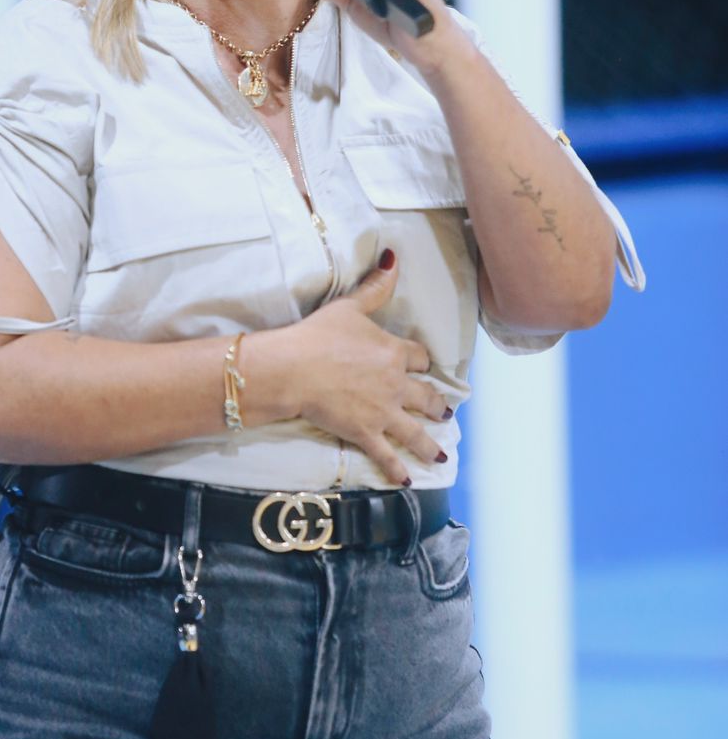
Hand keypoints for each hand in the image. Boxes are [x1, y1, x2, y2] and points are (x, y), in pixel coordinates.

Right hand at [266, 251, 450, 485]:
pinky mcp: (366, 432)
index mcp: (394, 352)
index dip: (422, 363)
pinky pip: (387, 454)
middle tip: (444, 413)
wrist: (295, 368)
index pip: (420, 358)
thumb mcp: (349, 306)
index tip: (424, 367)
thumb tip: (393, 258)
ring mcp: (383, 411)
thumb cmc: (319, 335)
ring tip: (440, 454)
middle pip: (425, 396)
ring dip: (429, 445)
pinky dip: (397, 470)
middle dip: (436, 406)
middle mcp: (396, 383)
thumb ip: (375, 287)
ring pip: (415, 431)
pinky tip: (407, 480)